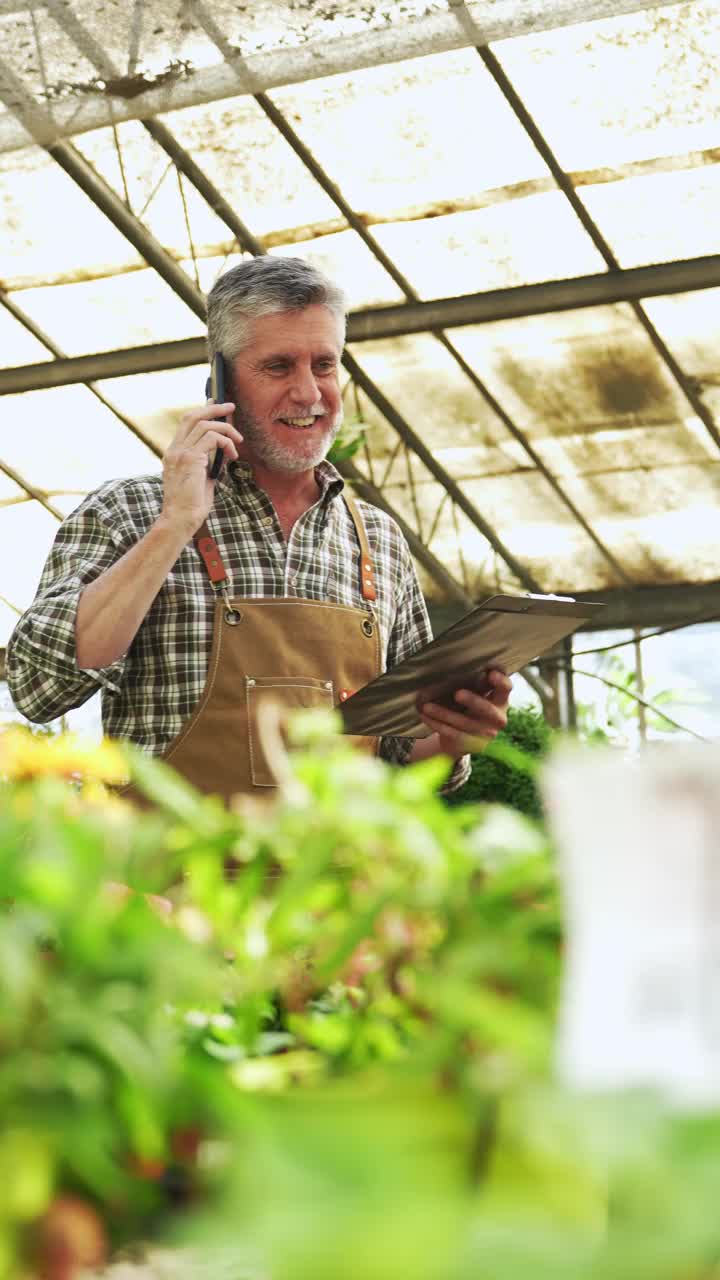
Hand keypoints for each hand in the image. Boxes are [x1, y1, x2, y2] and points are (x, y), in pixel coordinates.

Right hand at [161, 402, 242, 535]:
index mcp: (174, 453)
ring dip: (226, 429)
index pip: (186, 423)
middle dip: (214, 408)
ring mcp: (180, 453)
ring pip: (205, 424)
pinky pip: (212, 438)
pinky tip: (232, 454)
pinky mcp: (191, 459)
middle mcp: (174, 449)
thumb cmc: (191, 505)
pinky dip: (226, 442)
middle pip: (192, 416)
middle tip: (230, 407)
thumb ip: (208, 464)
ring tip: (238, 440)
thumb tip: (224, 453)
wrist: (181, 520)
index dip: (202, 411)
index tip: (216, 405)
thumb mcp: (201, 479)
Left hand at [417, 669, 512, 759]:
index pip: (506, 689)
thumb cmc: (470, 707)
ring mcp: (486, 733)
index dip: (501, 682)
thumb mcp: (476, 694)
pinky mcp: (472, 744)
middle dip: (473, 701)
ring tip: (426, 706)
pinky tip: (425, 716)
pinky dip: (437, 724)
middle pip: (488, 709)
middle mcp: (498, 718)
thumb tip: (462, 664)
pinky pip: (453, 734)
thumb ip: (475, 683)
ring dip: (443, 714)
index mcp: (501, 700)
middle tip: (457, 694)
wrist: (464, 738)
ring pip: (464, 723)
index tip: (490, 673)